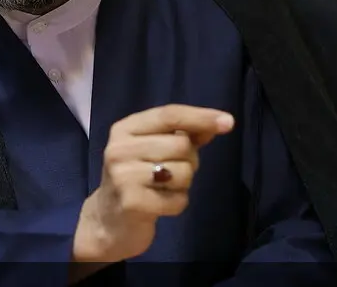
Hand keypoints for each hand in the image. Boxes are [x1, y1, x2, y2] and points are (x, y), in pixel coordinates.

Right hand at [72, 104, 234, 264]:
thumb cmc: (137, 178)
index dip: (200, 117)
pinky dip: (178, 204)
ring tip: (163, 189)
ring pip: (183, 172)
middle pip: (181, 144)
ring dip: (184, 184)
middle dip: (190, 160)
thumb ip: (184, 134)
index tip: (228, 122)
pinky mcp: (132, 203)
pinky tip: (160, 205)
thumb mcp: (154, 149)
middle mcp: (119, 148)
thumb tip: (220, 122)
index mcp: (124, 129)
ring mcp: (123, 176)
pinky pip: (178, 200)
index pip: (168, 114)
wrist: (108, 221)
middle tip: (173, 172)